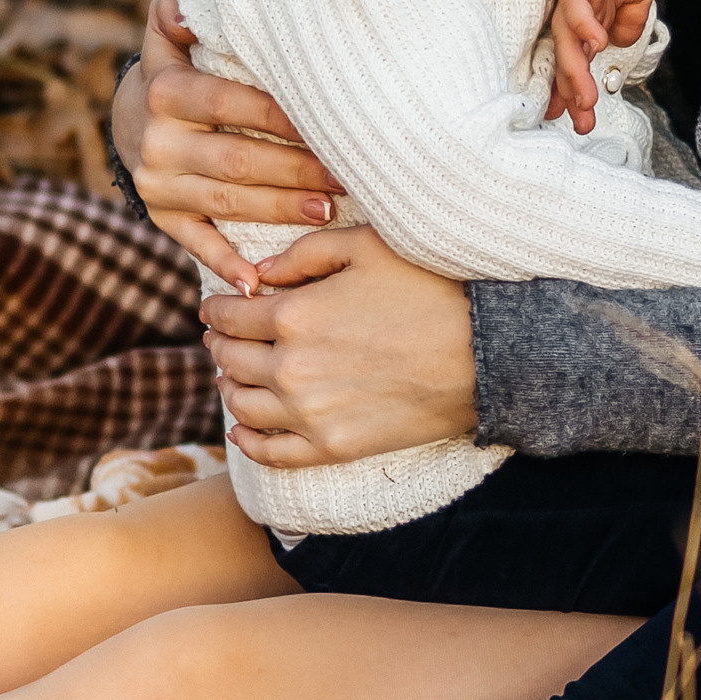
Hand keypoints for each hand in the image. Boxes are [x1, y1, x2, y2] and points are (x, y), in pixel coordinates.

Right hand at [116, 0, 338, 288]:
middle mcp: (157, 144)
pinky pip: (197, 244)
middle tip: (346, 177)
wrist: (129, 121)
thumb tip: (183, 7)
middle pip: (237, 161)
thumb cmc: (175, 74)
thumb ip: (177, 18)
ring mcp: (158, 187)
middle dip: (295, 171)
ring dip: (280, 211)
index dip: (279, 117)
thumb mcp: (168, 40)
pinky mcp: (163, 218)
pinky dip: (226, 266)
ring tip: (329, 212)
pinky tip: (259, 283)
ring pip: (228, 203)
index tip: (327, 123)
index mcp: (166, 95)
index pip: (229, 105)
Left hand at [201, 224, 475, 467]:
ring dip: (229, 387)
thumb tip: (261, 273)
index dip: (217, 308)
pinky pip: (270, 453)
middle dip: (220, 344)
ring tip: (233, 377)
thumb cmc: (431, 291)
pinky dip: (248, 441)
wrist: (483, 355)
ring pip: (241, 405)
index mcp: (293, 315)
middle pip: (229, 359)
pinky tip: (244, 429)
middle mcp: (290, 368)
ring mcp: (309, 414)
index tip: (218, 307)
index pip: (229, 315)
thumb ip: (305, 253)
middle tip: (222, 338)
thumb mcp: (367, 246)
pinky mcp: (332, 447)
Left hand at [551, 0, 700, 127]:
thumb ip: (628, 21)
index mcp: (588, 10)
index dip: (572, 87)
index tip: (576, 119)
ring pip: (566, 34)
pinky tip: (593, 44)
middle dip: (571, 90)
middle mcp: (575, 1)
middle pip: (565, 52)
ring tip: (583, 97)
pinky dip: (583, 23)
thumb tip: (617, 46)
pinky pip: (577, 0)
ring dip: (574, 68)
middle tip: (579, 123)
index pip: (574, 55)